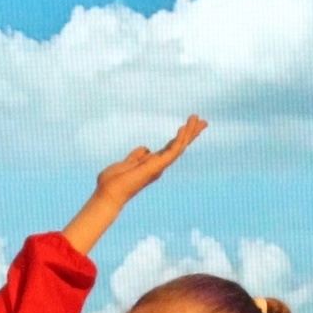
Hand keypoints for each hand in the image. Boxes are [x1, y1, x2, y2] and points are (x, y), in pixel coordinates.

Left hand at [62, 116, 207, 255]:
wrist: (108, 194)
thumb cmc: (112, 183)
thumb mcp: (125, 163)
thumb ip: (137, 156)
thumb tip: (147, 149)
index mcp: (152, 164)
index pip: (170, 148)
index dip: (180, 137)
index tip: (187, 126)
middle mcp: (158, 166)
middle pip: (179, 146)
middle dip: (191, 133)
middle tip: (203, 121)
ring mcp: (159, 166)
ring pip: (179, 147)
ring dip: (189, 132)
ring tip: (197, 118)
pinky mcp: (157, 166)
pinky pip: (172, 150)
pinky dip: (179, 139)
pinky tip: (184, 127)